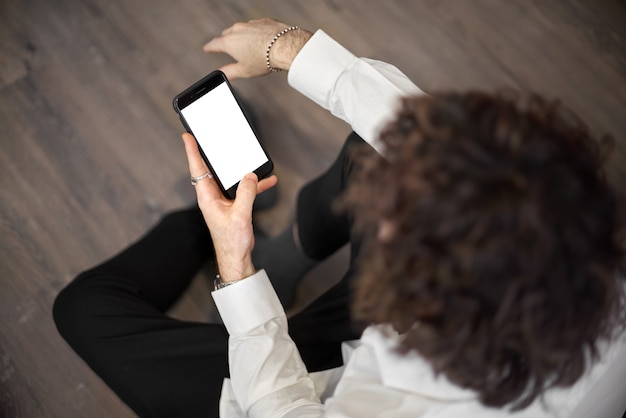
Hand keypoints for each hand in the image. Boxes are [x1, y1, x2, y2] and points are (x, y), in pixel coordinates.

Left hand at [181, 132, 277, 281]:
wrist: (237, 258)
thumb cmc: (232, 241)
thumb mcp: (240, 215)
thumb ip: (245, 193)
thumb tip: (250, 176)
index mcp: (207, 198)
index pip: (198, 169)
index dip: (192, 151)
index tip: (187, 136)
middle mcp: (213, 197)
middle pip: (212, 170)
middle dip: (215, 154)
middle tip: (213, 138)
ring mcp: (223, 200)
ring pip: (231, 178)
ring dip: (242, 170)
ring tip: (250, 158)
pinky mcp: (234, 205)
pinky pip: (243, 189)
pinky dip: (254, 185)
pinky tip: (267, 180)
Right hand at [203, 18, 312, 79]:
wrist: (285, 46)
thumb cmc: (265, 59)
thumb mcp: (244, 71)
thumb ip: (230, 72)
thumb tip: (221, 74)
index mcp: (230, 42)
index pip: (214, 44)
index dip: (210, 47)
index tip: (207, 48)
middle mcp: (238, 29)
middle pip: (227, 34)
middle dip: (225, 41)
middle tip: (226, 47)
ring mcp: (251, 23)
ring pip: (241, 29)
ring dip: (242, 36)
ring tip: (247, 46)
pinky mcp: (264, 21)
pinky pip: (256, 27)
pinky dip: (255, 33)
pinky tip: (261, 40)